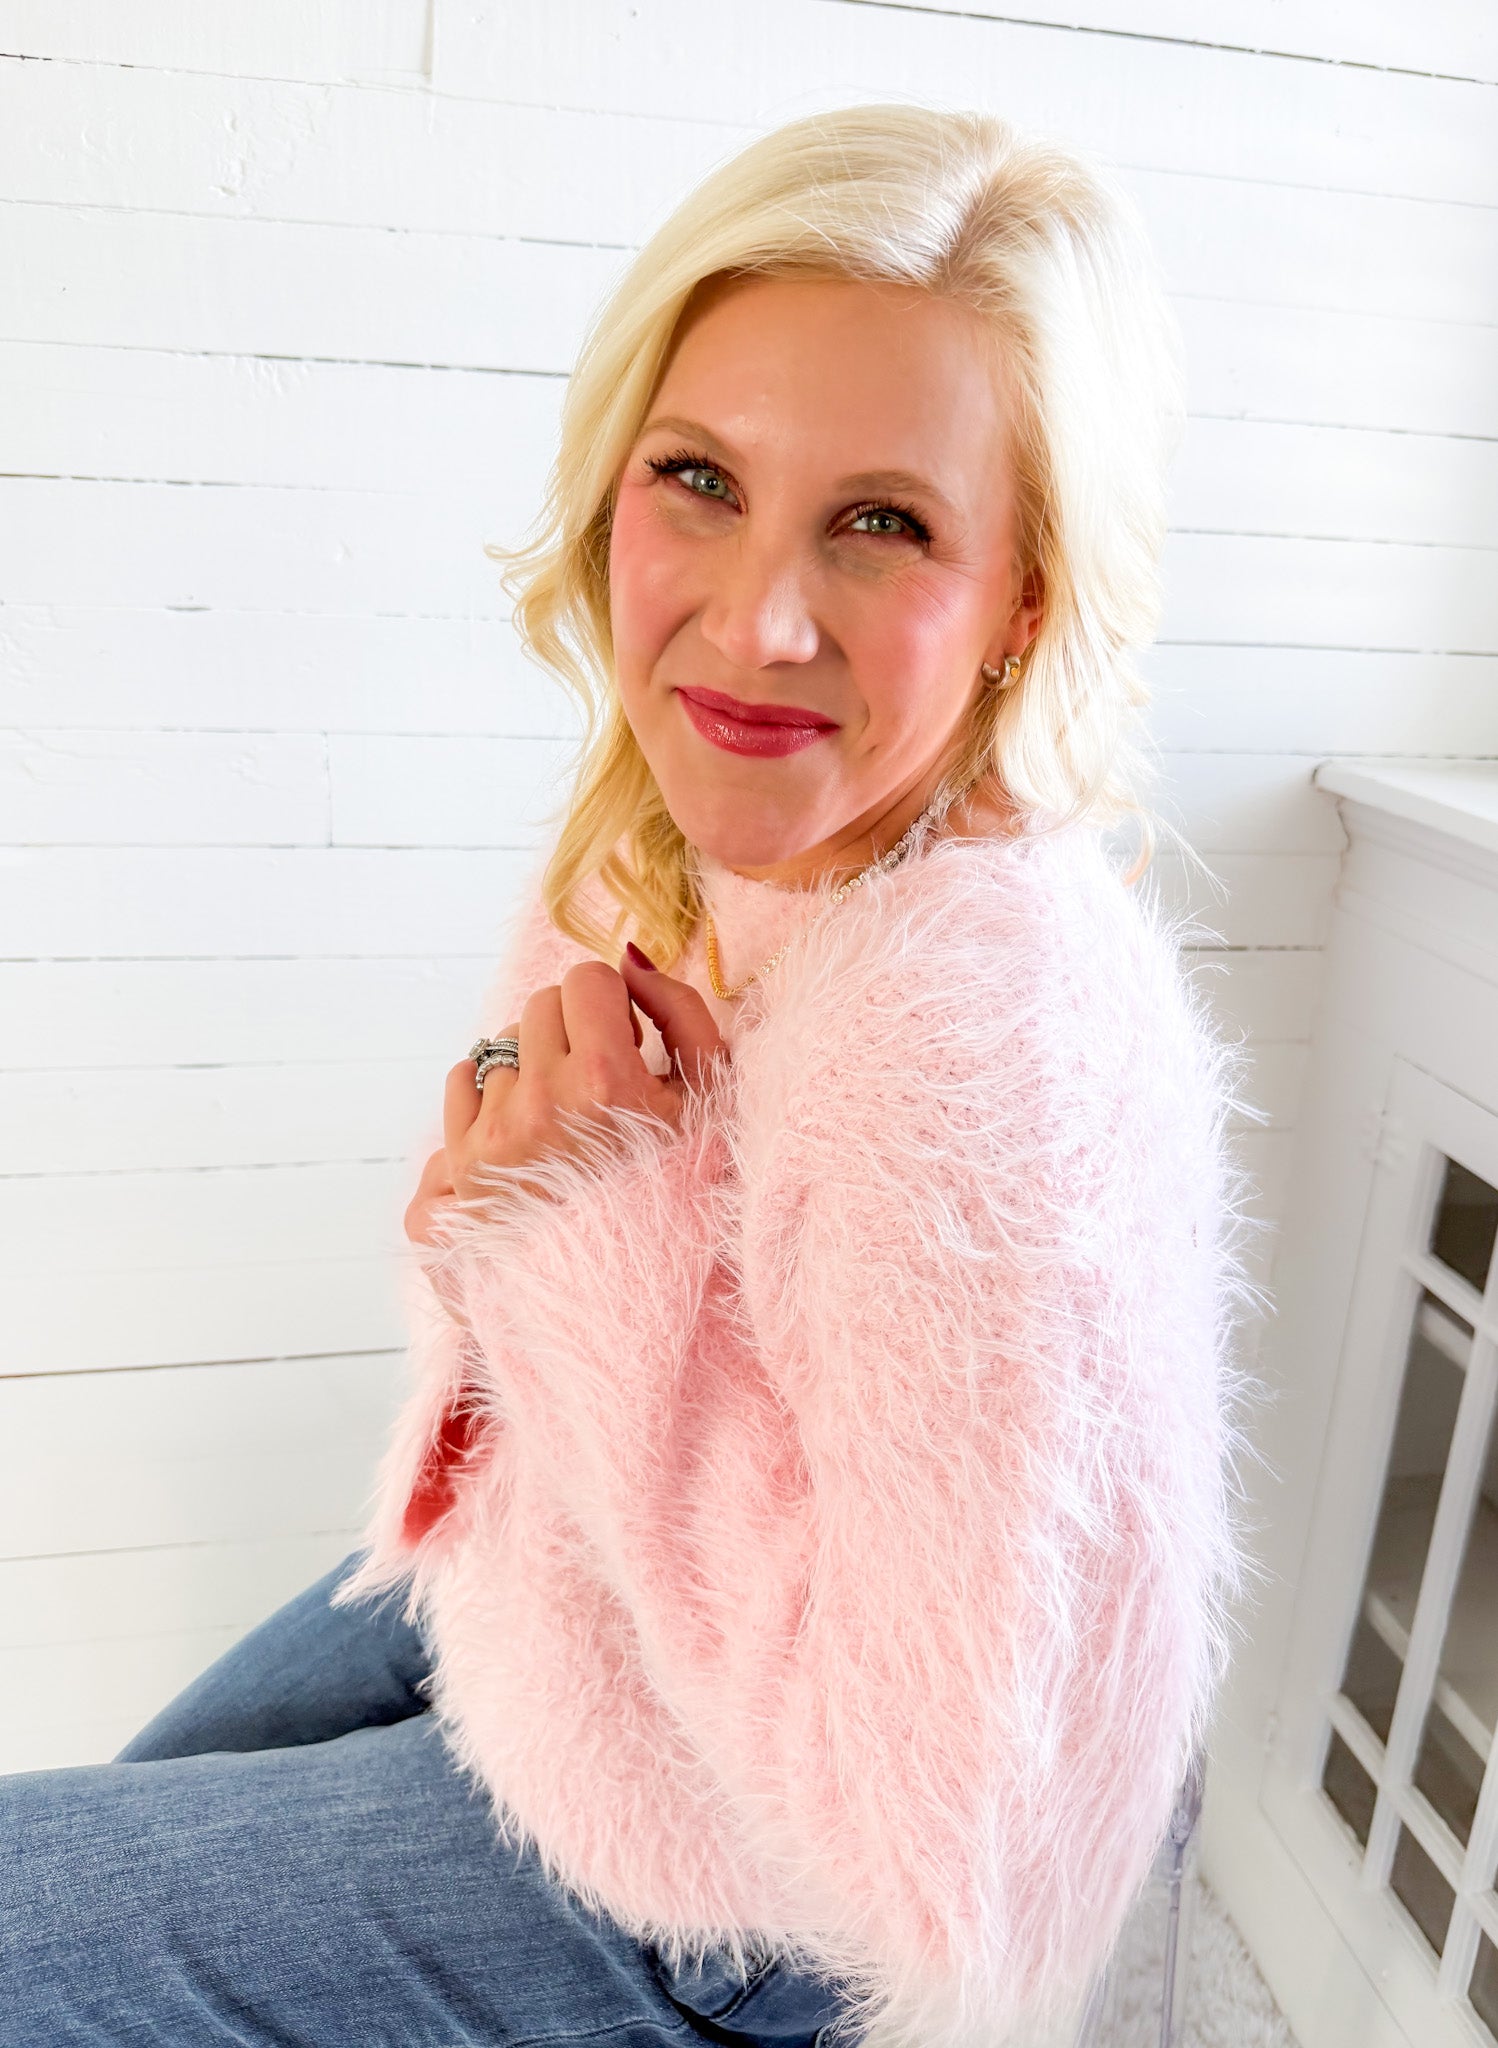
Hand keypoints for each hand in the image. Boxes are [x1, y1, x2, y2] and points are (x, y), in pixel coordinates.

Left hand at [405, 947, 728, 1250]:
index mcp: (603, 1082)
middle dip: (570, 1030)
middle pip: (537, 1005)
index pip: (585, 980)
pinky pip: (460, 1086)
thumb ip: (681, 1013)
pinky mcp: (456, 1173)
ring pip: (497, 1047)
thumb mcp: (710, 1103)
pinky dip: (490, 1100)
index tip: (626, 1045)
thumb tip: (630, 960)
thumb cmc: (680, 1199)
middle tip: (598, 1083)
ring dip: (531, 1068)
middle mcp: (537, 1106)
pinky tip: (528, 1139)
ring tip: (565, 1122)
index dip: (612, 1007)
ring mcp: (489, 1142)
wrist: (632, 1303)